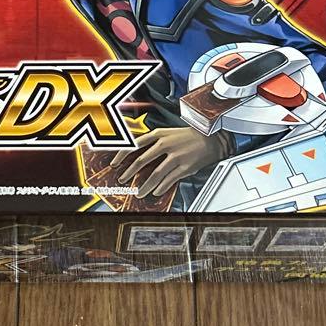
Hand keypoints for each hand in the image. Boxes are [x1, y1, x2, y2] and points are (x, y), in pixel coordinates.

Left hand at [113, 126, 230, 198]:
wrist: (211, 138)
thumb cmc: (188, 136)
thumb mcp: (167, 133)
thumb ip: (153, 142)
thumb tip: (137, 154)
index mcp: (159, 134)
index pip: (135, 144)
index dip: (122, 155)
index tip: (114, 163)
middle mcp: (165, 144)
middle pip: (142, 160)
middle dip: (129, 172)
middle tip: (122, 179)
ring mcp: (176, 156)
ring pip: (155, 174)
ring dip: (145, 185)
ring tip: (139, 192)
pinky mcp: (185, 167)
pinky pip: (169, 180)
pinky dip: (161, 187)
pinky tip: (155, 192)